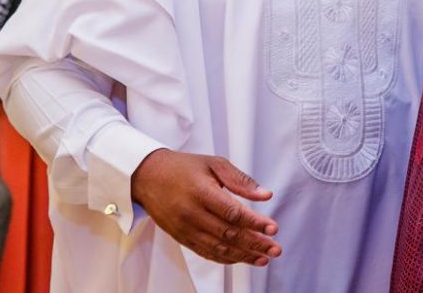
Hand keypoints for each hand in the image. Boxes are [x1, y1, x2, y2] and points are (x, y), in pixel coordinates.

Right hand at [131, 149, 280, 265]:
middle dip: (255, 243)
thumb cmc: (182, 168)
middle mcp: (192, 214)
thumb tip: (265, 195)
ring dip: (243, 255)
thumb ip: (240, 180)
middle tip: (275, 249)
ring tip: (263, 258)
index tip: (273, 228)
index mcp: (202, 192)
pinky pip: (206, 252)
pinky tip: (241, 258)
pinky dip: (225, 258)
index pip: (233, 213)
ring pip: (218, 247)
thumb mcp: (214, 164)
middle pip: (229, 234)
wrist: (147, 177)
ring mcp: (185, 229)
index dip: (255, 223)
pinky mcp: (182, 238)